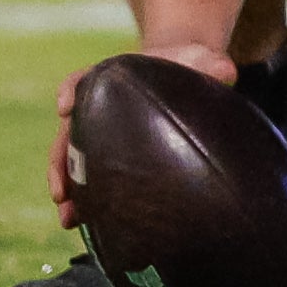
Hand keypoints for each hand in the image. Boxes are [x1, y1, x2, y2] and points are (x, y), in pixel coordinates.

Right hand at [49, 42, 235, 226]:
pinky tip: (87, 226)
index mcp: (109, 78)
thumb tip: (226, 72)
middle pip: (66, 133)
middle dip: (60, 163)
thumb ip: (210, 63)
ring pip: (71, 161)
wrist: (182, 73)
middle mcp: (95, 106)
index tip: (65, 105)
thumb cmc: (187, 66)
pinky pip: (90, 177)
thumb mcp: (199, 60)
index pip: (80, 80)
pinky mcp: (108, 155)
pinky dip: (86, 200)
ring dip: (67, 190)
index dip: (70, 90)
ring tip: (69, 219)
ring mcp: (97, 132)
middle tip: (60, 192)